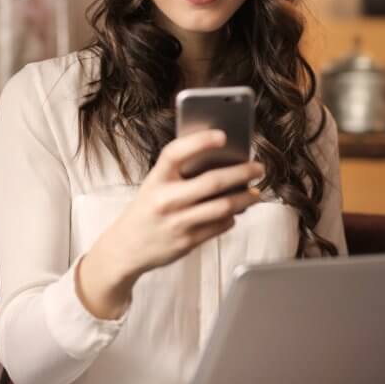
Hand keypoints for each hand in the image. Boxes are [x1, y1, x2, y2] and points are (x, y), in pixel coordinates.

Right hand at [77, 130, 262, 317]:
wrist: (126, 248)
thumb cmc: (146, 210)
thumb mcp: (154, 185)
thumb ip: (180, 173)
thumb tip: (221, 161)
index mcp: (156, 179)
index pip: (176, 153)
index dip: (200, 141)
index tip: (223, 135)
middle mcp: (166, 200)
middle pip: (212, 182)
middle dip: (242, 173)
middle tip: (258, 168)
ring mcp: (177, 222)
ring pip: (223, 207)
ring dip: (245, 198)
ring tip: (256, 193)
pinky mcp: (187, 242)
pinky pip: (220, 225)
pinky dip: (232, 217)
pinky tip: (236, 211)